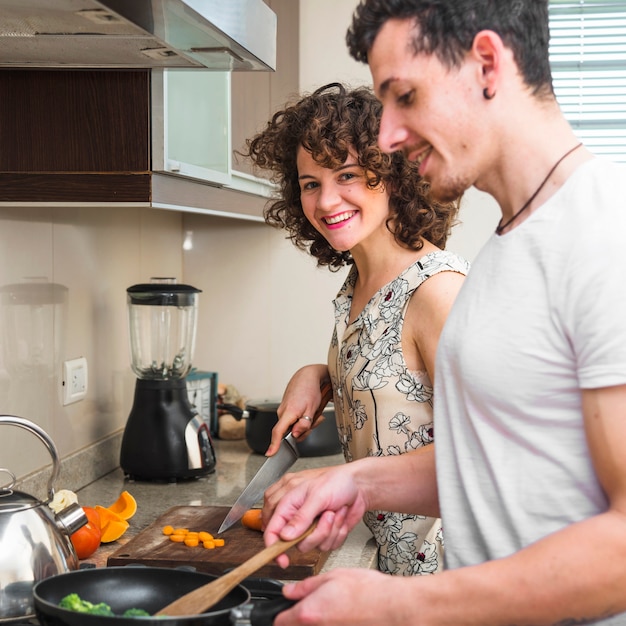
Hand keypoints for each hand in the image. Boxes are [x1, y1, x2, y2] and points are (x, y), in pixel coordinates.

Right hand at [264, 464, 365, 567]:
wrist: (360, 485)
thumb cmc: (338, 480)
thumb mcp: (318, 495)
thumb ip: (300, 517)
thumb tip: (284, 535)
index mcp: (287, 500)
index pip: (272, 528)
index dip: (273, 546)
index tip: (282, 559)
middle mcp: (295, 514)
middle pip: (294, 541)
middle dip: (314, 533)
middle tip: (324, 516)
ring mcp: (309, 525)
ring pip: (312, 545)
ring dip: (328, 530)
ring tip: (333, 512)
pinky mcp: (322, 532)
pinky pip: (326, 545)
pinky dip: (337, 532)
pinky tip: (339, 516)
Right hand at [266, 364, 330, 456]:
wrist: (306, 376)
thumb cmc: (310, 390)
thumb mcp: (312, 409)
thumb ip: (304, 424)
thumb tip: (296, 435)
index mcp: (288, 412)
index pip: (278, 432)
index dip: (274, 444)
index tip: (270, 453)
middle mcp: (282, 412)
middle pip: (290, 432)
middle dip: (304, 430)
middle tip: (315, 420)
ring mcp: (283, 410)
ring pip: (293, 426)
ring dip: (305, 423)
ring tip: (313, 413)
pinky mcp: (286, 409)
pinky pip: (293, 420)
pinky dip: (302, 418)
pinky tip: (309, 411)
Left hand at [274, 568, 410, 625]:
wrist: (394, 607)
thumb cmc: (368, 591)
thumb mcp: (333, 576)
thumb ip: (306, 586)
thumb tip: (290, 591)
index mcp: (309, 613)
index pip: (280, 621)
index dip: (282, 613)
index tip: (286, 609)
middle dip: (299, 619)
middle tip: (315, 607)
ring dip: (317, 622)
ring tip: (332, 611)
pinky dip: (331, 624)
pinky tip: (342, 618)